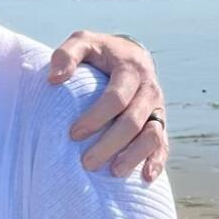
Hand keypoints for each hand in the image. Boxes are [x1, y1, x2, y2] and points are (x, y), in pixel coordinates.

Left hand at [49, 31, 167, 182]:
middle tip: (87, 163)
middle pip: (134, 121)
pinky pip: (163, 143)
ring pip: (153, 135)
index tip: (73, 134)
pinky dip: (157, 160)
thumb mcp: (82, 42)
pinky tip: (146, 177)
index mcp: (131, 68)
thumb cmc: (99, 50)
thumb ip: (66, 56)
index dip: (96, 117)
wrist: (129, 52)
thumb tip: (54, 79)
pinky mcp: (160, 120)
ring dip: (135, 155)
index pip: (116, 97)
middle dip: (111, 143)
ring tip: (114, 172)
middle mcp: (149, 88)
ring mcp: (158, 106)